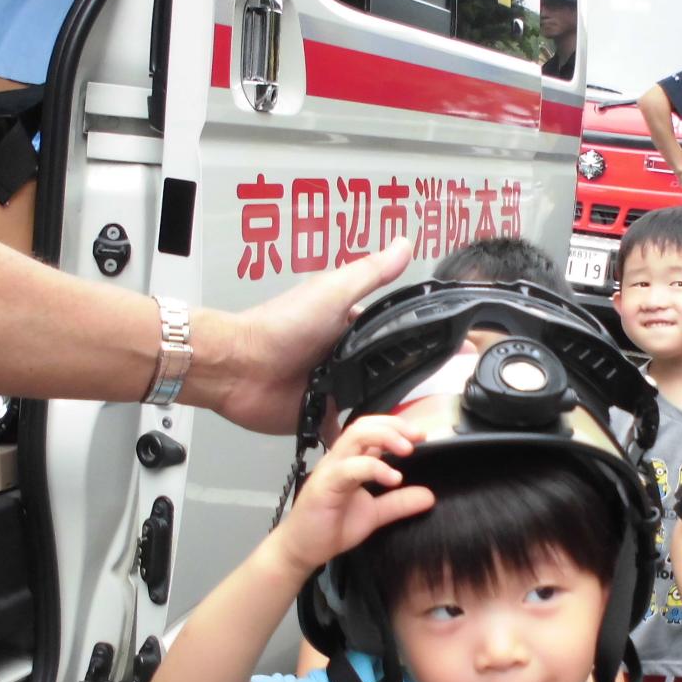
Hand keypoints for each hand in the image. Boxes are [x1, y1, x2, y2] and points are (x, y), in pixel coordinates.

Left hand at [197, 237, 411, 433]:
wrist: (240, 367)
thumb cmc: (279, 326)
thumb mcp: (333, 292)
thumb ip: (371, 274)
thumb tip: (404, 245)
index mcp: (347, 326)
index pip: (391, 333)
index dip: (413, 339)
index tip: (442, 346)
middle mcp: (341, 357)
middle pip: (384, 371)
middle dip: (401, 382)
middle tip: (428, 394)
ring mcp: (330, 388)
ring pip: (371, 402)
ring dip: (383, 409)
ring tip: (404, 418)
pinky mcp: (318, 416)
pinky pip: (346, 429)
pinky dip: (358, 434)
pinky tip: (374, 437)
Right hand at [273, 414, 434, 575]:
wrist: (302, 549)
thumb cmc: (331, 527)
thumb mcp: (374, 515)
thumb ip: (398, 503)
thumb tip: (429, 496)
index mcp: (349, 461)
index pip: (370, 429)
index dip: (396, 426)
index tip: (420, 435)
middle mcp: (338, 459)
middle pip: (363, 426)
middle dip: (393, 426)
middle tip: (418, 438)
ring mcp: (330, 470)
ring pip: (354, 437)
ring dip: (385, 437)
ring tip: (407, 450)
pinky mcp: (324, 486)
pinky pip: (349, 468)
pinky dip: (373, 467)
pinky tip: (393, 478)